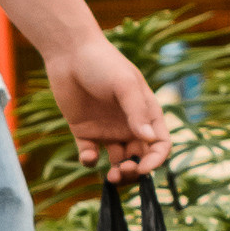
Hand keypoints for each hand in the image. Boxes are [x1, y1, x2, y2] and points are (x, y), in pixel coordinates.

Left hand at [46, 34, 170, 178]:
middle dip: (135, 171)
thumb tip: (149, 140)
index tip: (144, 168)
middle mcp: (129, 125)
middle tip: (123, 172)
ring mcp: (107, 130)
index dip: (156, 160)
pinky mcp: (84, 132)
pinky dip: (89, 161)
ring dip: (117, 173)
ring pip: (117, 161)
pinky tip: (88, 155)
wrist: (70, 53)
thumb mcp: (125, 85)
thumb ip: (137, 112)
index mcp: (146, 114)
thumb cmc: (103, 63)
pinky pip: (90, 155)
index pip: (159, 144)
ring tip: (111, 176)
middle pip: (140, 158)